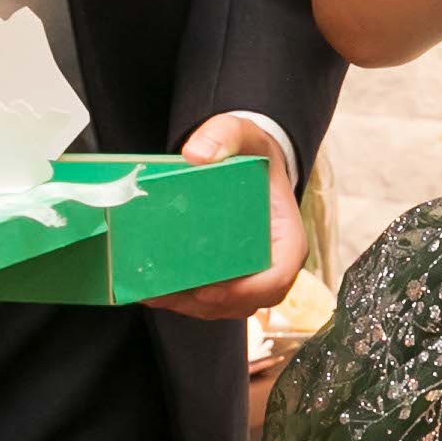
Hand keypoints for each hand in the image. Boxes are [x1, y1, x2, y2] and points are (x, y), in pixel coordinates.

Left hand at [146, 111, 303, 323]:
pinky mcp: (231, 279)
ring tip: (153, 292)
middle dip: (205, 303)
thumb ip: (224, 135)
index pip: (277, 278)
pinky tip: (154, 289)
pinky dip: (184, 300)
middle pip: (246, 300)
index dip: (245, 291)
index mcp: (288, 240)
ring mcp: (252, 277)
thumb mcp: (244, 134)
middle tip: (166, 292)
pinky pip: (211, 301)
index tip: (208, 290)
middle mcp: (274, 265)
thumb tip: (196, 155)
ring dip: (189, 305)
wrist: (251, 163)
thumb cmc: (254, 155)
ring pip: (225, 306)